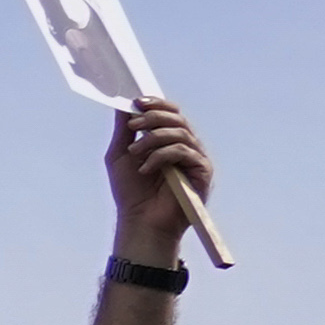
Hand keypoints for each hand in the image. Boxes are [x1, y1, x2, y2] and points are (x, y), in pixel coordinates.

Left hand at [104, 95, 211, 257]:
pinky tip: (145, 169)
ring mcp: (196, 159)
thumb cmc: (131, 192)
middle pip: (178, 119)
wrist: (140, 222)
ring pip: (181, 133)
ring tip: (134, 152)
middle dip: (154, 117)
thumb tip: (122, 103)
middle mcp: (187, 147)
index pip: (171, 114)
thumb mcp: (121, 155)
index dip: (157, 104)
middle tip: (134, 125)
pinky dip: (161, 156)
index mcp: (170, 142)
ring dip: (153, 138)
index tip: (137, 102)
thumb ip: (124, 130)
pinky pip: (184, 152)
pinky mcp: (203, 172)